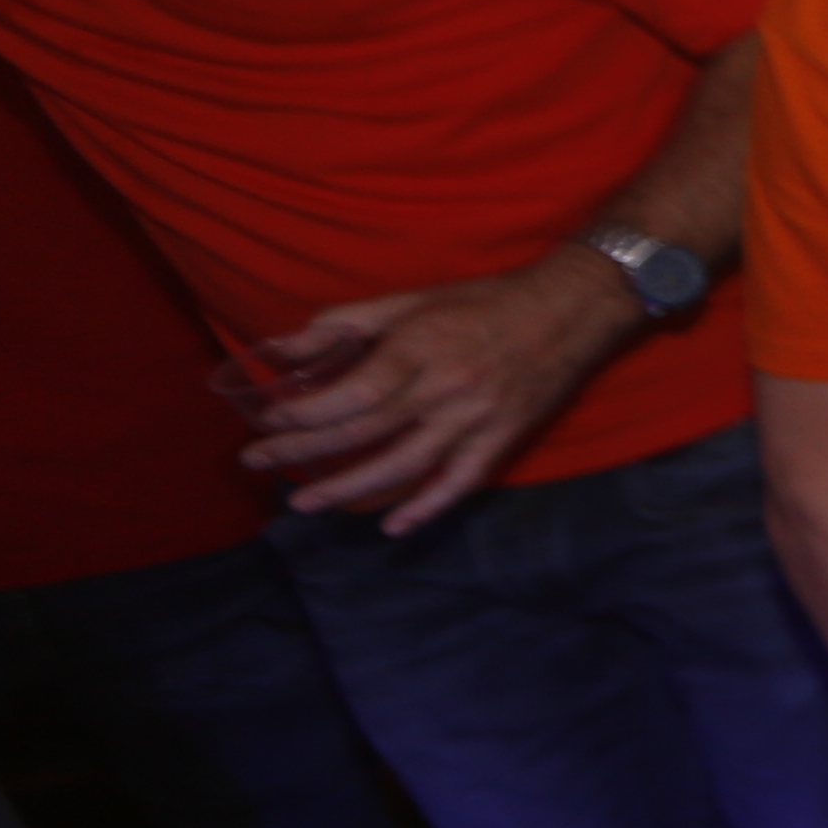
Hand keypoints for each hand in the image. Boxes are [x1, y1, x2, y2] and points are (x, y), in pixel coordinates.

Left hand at [240, 253, 635, 530]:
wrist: (569, 310)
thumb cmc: (483, 301)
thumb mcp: (411, 301)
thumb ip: (346, 324)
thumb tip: (282, 348)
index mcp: (421, 348)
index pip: (352, 394)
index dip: (306, 413)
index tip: (269, 421)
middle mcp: (446, 389)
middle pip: (365, 433)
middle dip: (304, 452)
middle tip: (258, 463)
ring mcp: (476, 419)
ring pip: (404, 466)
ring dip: (348, 489)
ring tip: (303, 503)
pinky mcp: (502, 439)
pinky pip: (460, 482)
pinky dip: (427, 508)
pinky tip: (392, 527)